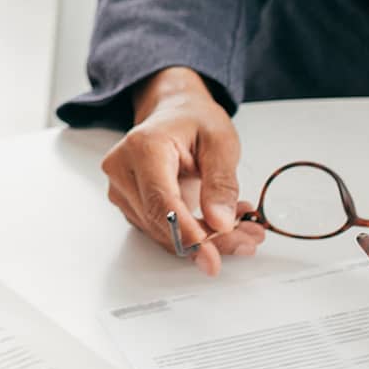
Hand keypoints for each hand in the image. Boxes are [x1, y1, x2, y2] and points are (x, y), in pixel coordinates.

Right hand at [101, 66, 266, 275]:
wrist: (174, 112)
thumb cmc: (193, 120)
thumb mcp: (220, 141)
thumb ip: (221, 182)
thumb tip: (220, 222)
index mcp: (144, 147)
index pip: (161, 201)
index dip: (186, 232)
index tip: (211, 255)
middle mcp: (123, 169)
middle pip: (163, 222)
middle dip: (207, 238)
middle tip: (246, 239)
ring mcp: (121, 189)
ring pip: (162, 233)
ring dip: (203, 238)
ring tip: (242, 228)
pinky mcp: (129, 204)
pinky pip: (160, 230)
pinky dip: (191, 233)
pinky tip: (218, 225)